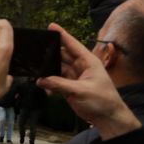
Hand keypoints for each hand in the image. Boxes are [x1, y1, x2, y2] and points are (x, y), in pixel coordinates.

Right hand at [39, 23, 140, 138]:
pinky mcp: (70, 87)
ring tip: (34, 68)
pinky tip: (42, 86)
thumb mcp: (79, 91)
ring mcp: (75, 77)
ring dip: (48, 69)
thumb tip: (40, 80)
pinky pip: (56, 81)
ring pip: (58, 68)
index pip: (72, 45)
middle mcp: (81, 67)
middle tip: (35, 49)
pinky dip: (49, 83)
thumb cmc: (101, 101)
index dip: (62, 35)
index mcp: (88, 62)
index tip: (50, 26)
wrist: (108, 118)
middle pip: (62, 55)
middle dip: (50, 52)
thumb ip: (59, 84)